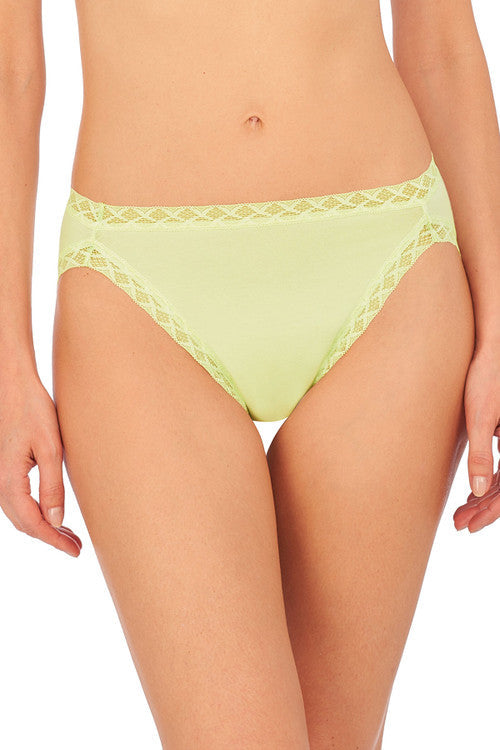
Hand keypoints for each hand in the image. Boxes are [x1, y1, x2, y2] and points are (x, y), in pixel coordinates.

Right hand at [0, 371, 81, 555]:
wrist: (14, 385)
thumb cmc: (33, 410)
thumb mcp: (51, 448)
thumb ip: (53, 486)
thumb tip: (56, 520)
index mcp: (9, 481)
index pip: (33, 523)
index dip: (54, 541)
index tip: (75, 551)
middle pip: (24, 524)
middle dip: (51, 537)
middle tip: (77, 547)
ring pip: (20, 515)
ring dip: (44, 527)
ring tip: (69, 534)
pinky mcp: (5, 470)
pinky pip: (17, 501)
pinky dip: (35, 513)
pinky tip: (52, 514)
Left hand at [454, 346, 499, 532]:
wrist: (493, 349)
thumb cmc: (487, 378)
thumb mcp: (480, 418)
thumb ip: (481, 455)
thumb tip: (479, 492)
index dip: (490, 513)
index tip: (469, 526)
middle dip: (483, 509)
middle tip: (458, 523)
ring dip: (484, 498)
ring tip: (460, 513)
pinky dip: (488, 481)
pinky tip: (470, 491)